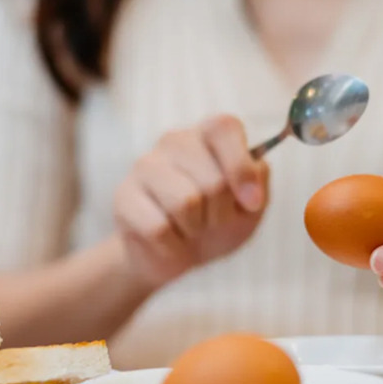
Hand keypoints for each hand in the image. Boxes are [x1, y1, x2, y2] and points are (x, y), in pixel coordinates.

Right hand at [114, 115, 268, 287]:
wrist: (175, 256)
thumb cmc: (216, 225)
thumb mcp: (250, 209)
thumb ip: (259, 185)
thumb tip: (254, 176)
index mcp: (208, 136)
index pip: (224, 127)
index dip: (241, 167)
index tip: (251, 203)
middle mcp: (175, 141)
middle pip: (212, 180)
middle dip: (220, 214)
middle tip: (212, 221)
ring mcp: (145, 165)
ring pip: (185, 202)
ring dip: (195, 229)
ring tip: (190, 229)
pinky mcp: (124, 196)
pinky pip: (158, 227)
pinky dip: (172, 246)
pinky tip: (169, 241)